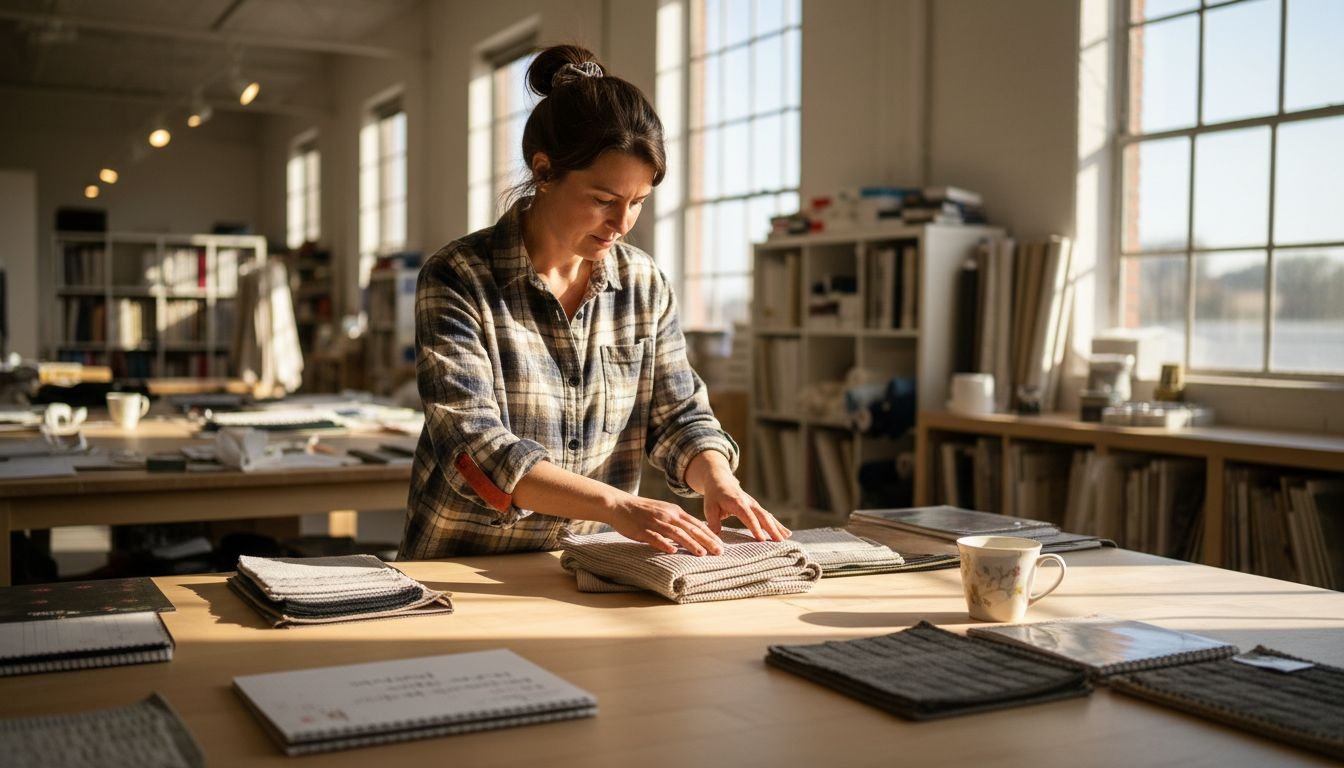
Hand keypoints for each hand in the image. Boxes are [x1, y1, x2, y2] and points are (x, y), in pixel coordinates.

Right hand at [608, 494, 723, 555]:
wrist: (619, 505)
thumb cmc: (642, 511)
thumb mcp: (664, 511)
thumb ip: (677, 521)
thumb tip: (693, 532)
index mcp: (674, 511)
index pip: (696, 524)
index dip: (710, 534)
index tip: (721, 544)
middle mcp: (667, 515)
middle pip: (691, 529)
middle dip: (706, 541)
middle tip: (719, 552)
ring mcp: (655, 522)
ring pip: (676, 534)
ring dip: (690, 544)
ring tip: (702, 553)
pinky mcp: (642, 530)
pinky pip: (655, 537)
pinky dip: (664, 544)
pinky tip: (673, 551)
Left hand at [702, 468, 790, 542]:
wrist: (720, 480)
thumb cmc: (714, 496)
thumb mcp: (709, 508)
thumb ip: (713, 522)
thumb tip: (715, 537)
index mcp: (737, 503)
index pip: (748, 517)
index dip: (755, 528)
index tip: (761, 539)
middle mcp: (749, 503)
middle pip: (763, 517)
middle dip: (772, 529)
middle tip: (779, 542)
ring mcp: (754, 504)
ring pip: (768, 516)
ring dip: (777, 527)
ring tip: (786, 538)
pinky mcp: (757, 507)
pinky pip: (768, 516)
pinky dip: (777, 524)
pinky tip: (786, 533)